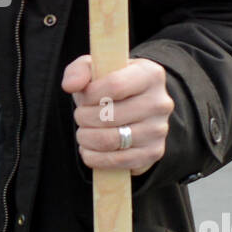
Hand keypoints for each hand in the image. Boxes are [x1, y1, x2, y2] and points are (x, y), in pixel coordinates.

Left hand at [61, 56, 173, 176]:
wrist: (133, 109)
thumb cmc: (109, 86)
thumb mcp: (94, 70)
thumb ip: (78, 71)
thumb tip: (70, 85)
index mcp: (150, 74)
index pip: (114, 85)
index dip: (90, 94)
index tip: (83, 98)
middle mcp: (160, 102)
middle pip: (109, 116)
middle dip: (83, 118)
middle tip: (80, 116)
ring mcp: (159, 129)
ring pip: (110, 140)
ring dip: (86, 138)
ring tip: (83, 133)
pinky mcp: (154, 152)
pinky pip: (117, 161)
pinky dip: (95, 158)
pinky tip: (89, 150)